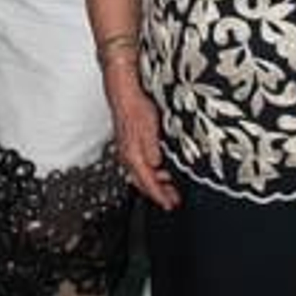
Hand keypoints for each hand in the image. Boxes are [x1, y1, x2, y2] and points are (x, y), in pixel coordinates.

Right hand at [104, 62, 178, 210]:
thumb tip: (157, 167)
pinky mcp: (129, 143)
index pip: (147, 183)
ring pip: (141, 174)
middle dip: (158, 192)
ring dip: (155, 181)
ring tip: (169, 184)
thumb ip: (153, 150)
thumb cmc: (135, 107)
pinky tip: (159, 166)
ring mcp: (127, 150)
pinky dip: (150, 170)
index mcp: (133, 156)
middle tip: (172, 199)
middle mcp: (128, 156)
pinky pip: (140, 164)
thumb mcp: (150, 129)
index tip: (170, 204)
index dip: (159, 196)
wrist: (124, 92)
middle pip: (143, 182)